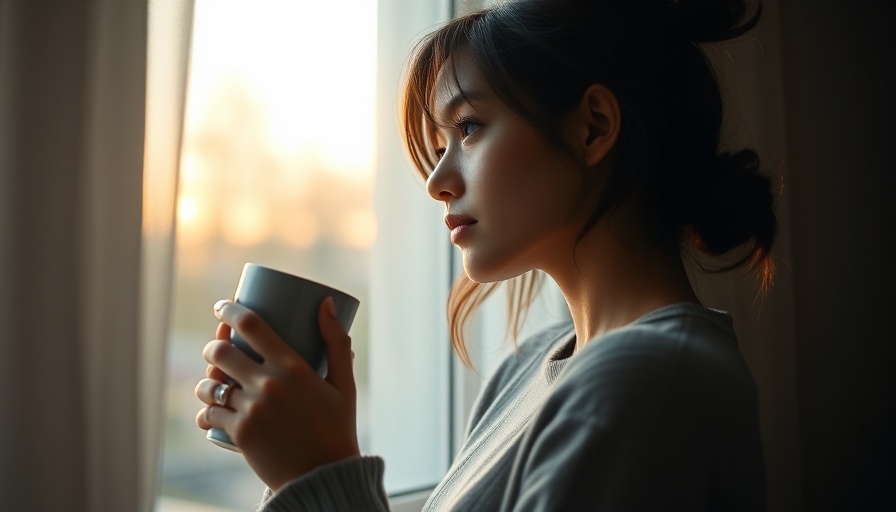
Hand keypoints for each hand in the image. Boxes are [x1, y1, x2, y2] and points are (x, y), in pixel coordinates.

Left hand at [194, 297, 359, 491]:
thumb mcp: (343, 384)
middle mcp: (269, 384)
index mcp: (293, 366)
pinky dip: (207, 413)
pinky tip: (208, 412)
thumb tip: (325, 303)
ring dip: (206, 382)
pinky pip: (210, 415)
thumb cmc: (336, 428)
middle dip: (213, 346)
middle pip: (221, 351)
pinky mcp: (241, 434)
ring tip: (212, 384)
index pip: (251, 325)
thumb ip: (337, 343)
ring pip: (210, 385)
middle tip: (217, 350)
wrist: (325, 476)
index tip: (223, 306)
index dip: (230, 310)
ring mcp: (252, 410)